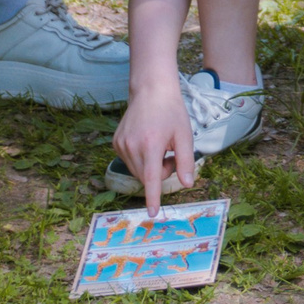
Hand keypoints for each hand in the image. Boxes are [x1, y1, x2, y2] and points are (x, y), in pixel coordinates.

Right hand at [113, 84, 195, 215]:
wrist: (151, 91)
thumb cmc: (171, 112)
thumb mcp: (184, 135)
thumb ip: (186, 162)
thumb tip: (188, 184)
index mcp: (151, 144)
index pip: (151, 178)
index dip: (153, 197)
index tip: (152, 213)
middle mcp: (132, 146)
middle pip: (147, 177)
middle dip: (160, 172)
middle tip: (170, 154)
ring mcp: (121, 144)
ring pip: (138, 171)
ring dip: (150, 166)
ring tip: (158, 145)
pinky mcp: (116, 143)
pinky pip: (130, 162)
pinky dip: (140, 159)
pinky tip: (147, 141)